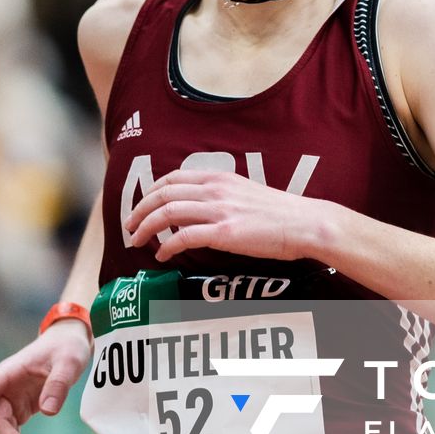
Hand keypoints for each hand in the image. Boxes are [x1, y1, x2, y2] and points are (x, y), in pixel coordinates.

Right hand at [0, 321, 91, 433]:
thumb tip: (48, 412)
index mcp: (8, 372)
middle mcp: (5, 388)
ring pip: (2, 429)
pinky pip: (14, 431)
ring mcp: (11, 399)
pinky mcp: (21, 409)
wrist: (70, 343)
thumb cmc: (67, 346)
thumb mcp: (69, 361)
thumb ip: (58, 383)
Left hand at [123, 169, 329, 262]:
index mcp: (219, 177)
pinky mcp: (224, 232)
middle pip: (162, 194)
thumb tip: (202, 211)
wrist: (305, 224)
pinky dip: (167, 246)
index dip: (150, 192)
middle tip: (129, 226)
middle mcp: (215, 189)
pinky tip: (162, 256)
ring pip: (167, 213)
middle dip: (139, 210)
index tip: (141, 205)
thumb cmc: (281, 214)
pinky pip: (184, 237)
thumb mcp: (246, 193)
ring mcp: (219, 210)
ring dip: (146, 227)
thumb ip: (222, 197)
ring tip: (136, 241)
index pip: (172, 178)